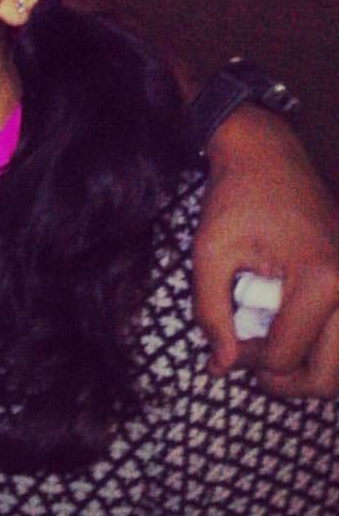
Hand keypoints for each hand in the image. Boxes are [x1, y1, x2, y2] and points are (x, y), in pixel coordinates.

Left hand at [194, 104, 338, 396]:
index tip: (222, 349)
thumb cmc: (235, 198)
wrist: (267, 154)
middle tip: (250, 370)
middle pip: (330, 373)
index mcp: (321, 279)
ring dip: (309, 371)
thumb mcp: (209, 252)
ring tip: (271, 359)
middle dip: (286, 382)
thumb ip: (211, 312)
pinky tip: (292, 339)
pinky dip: (323, 348)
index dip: (247, 361)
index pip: (286, 354)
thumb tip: (220, 368)